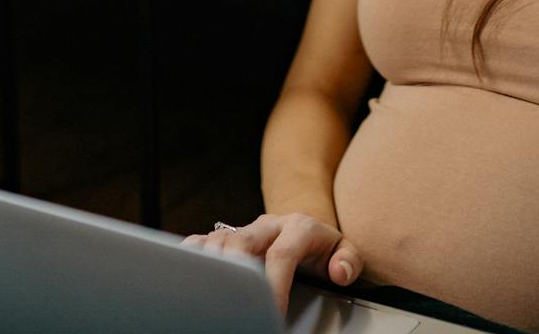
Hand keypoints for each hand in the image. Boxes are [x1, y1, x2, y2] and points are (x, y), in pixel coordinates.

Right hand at [181, 212, 363, 311]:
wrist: (306, 227)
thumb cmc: (323, 248)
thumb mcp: (345, 251)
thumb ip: (349, 261)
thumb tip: (339, 272)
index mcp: (299, 227)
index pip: (282, 253)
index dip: (275, 284)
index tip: (272, 312)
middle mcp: (268, 225)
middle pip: (243, 241)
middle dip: (237, 274)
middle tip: (237, 304)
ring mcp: (245, 229)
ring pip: (220, 240)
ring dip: (214, 266)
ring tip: (211, 295)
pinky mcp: (227, 237)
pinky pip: (203, 241)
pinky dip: (192, 256)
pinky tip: (188, 276)